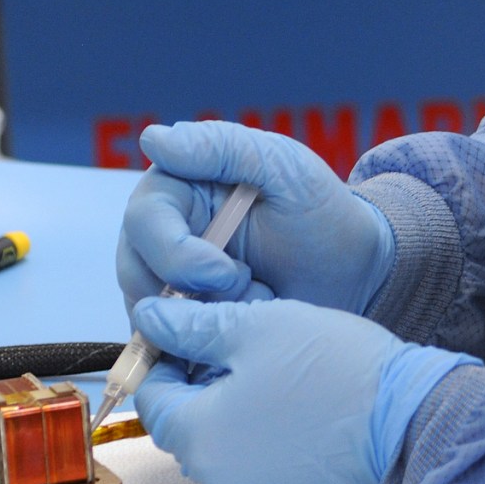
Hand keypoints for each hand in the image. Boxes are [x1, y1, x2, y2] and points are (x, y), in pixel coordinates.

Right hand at [115, 120, 394, 317]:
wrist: (350, 269)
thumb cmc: (317, 209)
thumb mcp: (281, 166)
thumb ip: (220, 147)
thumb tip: (153, 138)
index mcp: (177, 189)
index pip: (143, 221)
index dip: (174, 253)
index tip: (224, 272)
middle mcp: (162, 235)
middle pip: (134, 271)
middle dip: (188, 293)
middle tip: (244, 290)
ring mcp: (169, 283)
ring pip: (149, 313)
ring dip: (202, 320)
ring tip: (257, 304)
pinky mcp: (184, 323)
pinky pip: (169, 345)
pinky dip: (205, 346)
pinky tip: (246, 331)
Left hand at [133, 294, 475, 483]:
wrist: (415, 423)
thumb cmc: (336, 370)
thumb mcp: (257, 328)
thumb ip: (195, 325)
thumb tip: (148, 318)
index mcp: (200, 437)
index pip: (154, 397)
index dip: (168, 357)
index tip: (195, 332)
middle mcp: (218, 482)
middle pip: (188, 426)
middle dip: (205, 385)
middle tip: (246, 347)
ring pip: (226, 448)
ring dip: (238, 413)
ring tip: (281, 374)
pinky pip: (261, 470)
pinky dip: (269, 441)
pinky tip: (304, 410)